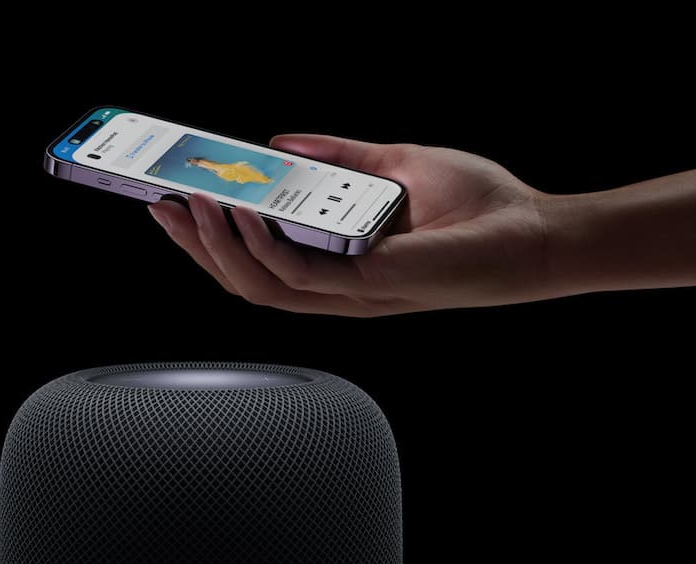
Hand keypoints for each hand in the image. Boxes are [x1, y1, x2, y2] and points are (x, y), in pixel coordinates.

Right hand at [149, 135, 555, 315]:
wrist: (536, 229)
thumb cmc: (481, 205)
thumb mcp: (396, 164)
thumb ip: (339, 156)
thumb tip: (278, 140)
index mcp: (345, 259)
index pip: (265, 259)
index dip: (214, 237)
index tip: (172, 195)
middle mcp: (345, 284)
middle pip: (250, 279)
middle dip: (198, 246)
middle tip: (158, 202)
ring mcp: (358, 291)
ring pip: (263, 287)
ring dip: (215, 249)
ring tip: (184, 205)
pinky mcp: (377, 286)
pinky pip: (302, 276)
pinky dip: (262, 247)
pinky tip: (240, 214)